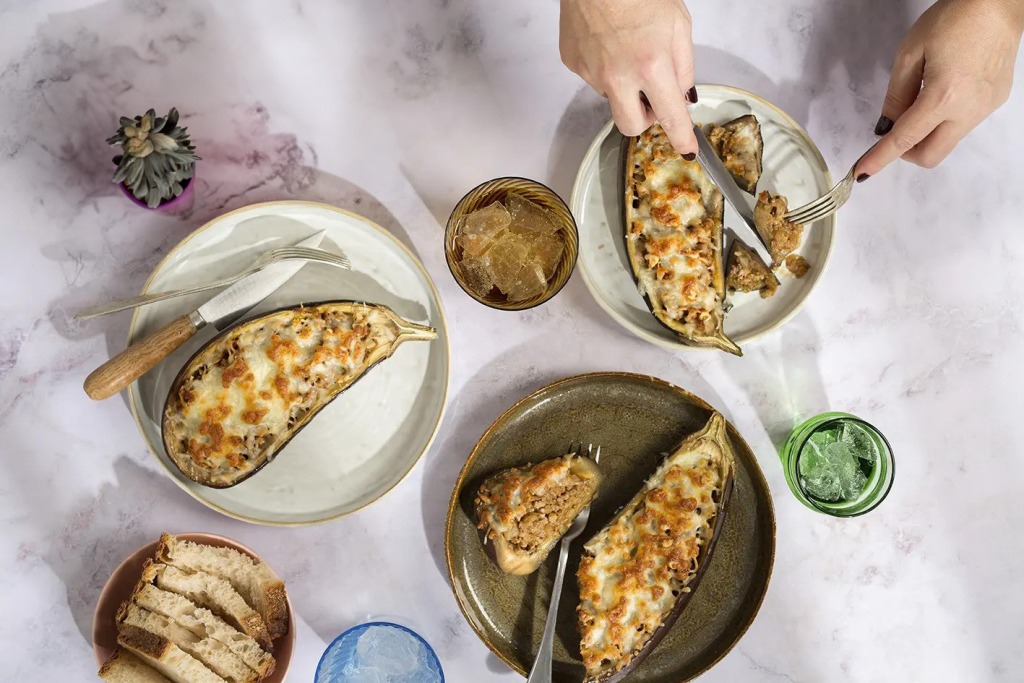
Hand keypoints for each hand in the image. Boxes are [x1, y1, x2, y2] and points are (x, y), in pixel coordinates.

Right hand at [559, 0, 698, 155]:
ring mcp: (591, 73)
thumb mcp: (678, 24)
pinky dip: (604, 68)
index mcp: (651, 66)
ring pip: (611, 99)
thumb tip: (682, 95)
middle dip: (644, 119)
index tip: (686, 149)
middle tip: (650, 97)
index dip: (681, 137)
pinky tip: (607, 44)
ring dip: (623, 87)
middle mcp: (618, 77)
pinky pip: (593, 79)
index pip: (670, 116)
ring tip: (625, 52)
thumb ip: (683, 65)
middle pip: (630, 126)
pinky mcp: (574, 64)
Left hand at [856, 0, 1023, 178]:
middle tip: (895, 129)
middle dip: (907, 152)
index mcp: (943, 97)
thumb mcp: (910, 53)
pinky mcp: (995, 102)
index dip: (879, 158)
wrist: (999, 3)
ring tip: (922, 98)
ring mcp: (985, 108)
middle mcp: (968, 110)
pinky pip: (964, 125)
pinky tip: (945, 90)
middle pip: (930, 156)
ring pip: (948, 142)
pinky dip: (945, 120)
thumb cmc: (954, 19)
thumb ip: (896, 95)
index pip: (904, 140)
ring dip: (927, 134)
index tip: (862, 171)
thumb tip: (886, 126)